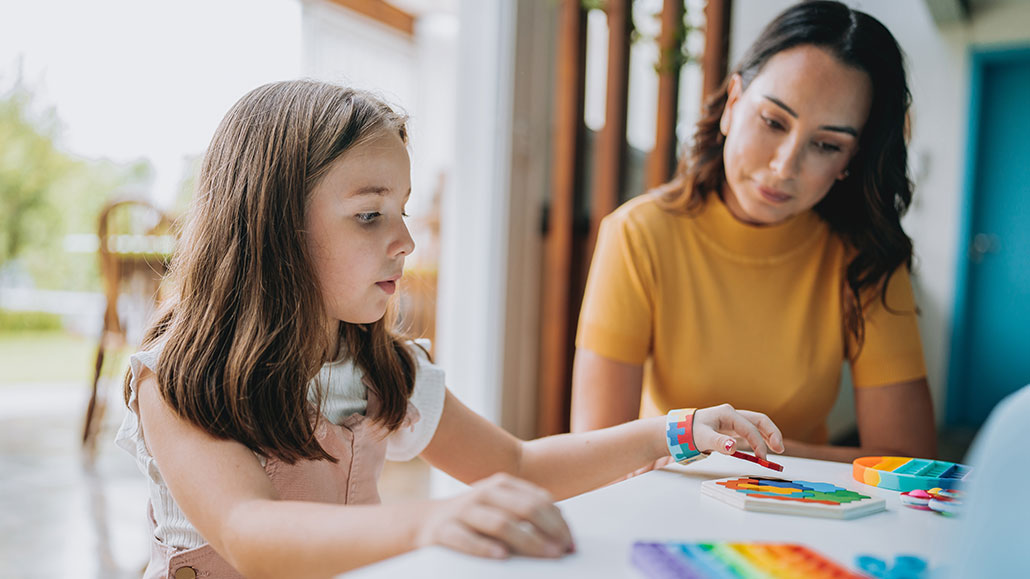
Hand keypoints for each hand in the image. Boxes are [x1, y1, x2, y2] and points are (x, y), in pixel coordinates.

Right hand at [415, 473, 573, 558]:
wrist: (425, 522)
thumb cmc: (473, 518)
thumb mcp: (500, 506)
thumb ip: (526, 510)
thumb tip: (563, 526)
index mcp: (501, 485)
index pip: (539, 500)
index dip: (559, 521)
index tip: (572, 542)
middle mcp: (484, 493)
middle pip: (525, 509)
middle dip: (549, 531)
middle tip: (564, 551)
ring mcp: (463, 511)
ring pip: (501, 524)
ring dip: (528, 540)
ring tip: (547, 554)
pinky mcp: (444, 531)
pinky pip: (467, 540)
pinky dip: (486, 548)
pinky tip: (503, 557)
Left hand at [692, 404, 783, 460]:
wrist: (681, 430)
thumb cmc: (690, 432)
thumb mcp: (702, 438)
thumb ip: (718, 443)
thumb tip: (733, 447)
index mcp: (727, 414)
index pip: (749, 428)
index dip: (758, 443)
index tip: (762, 458)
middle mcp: (733, 414)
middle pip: (759, 420)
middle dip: (772, 433)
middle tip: (780, 448)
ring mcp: (733, 420)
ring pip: (757, 425)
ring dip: (768, 435)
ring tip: (777, 449)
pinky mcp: (732, 428)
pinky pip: (751, 431)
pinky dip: (760, 439)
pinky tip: (763, 449)